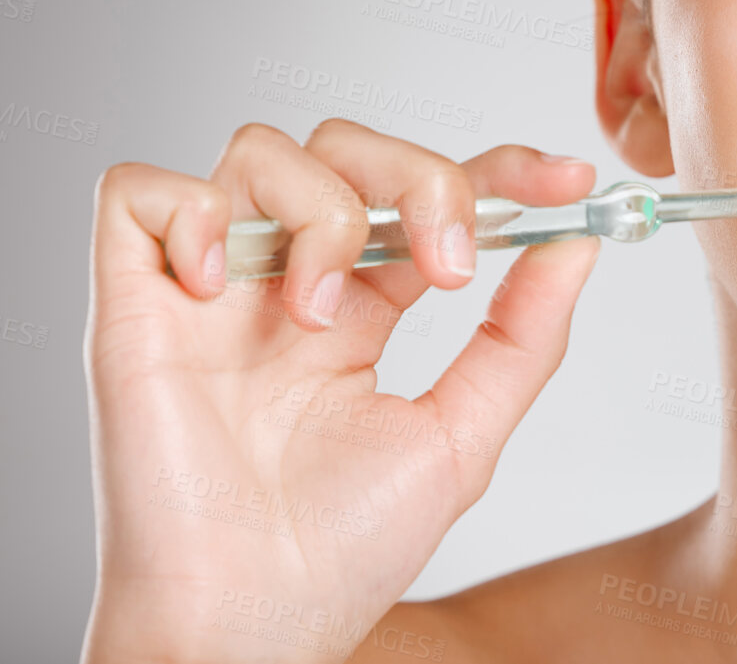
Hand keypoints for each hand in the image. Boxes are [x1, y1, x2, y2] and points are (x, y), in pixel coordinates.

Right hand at [81, 119, 599, 663]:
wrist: (250, 626)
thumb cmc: (340, 554)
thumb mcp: (461, 439)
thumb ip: (522, 340)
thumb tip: (577, 248)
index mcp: (362, 310)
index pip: (425, 195)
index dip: (497, 169)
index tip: (567, 181)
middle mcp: (286, 284)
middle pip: (347, 147)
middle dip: (417, 178)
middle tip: (447, 265)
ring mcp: (211, 290)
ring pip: (260, 150)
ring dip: (321, 211)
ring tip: (323, 312)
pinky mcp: (134, 306)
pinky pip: (138, 193)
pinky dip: (192, 213)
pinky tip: (221, 286)